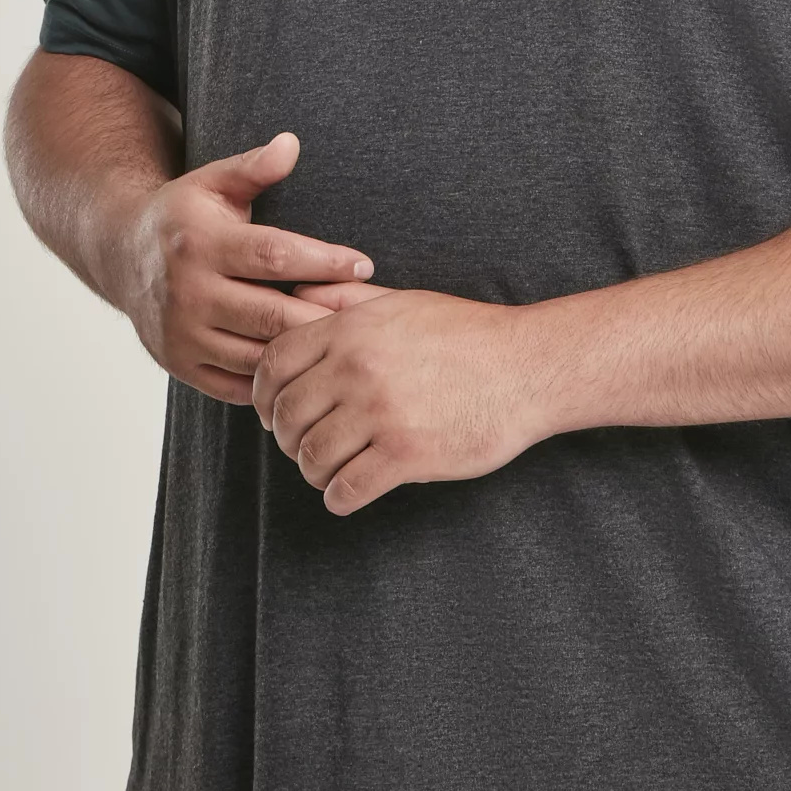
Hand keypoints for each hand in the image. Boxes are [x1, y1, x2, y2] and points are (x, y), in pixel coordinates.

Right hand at [115, 132, 373, 405]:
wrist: (121, 255)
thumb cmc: (184, 216)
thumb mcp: (214, 182)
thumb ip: (254, 167)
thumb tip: (291, 143)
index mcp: (200, 242)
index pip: (274, 256)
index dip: (324, 262)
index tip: (364, 265)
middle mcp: (187, 291)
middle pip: (271, 314)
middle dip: (324, 316)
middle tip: (370, 317)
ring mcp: (181, 334)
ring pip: (257, 355)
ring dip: (304, 352)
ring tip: (346, 343)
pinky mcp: (179, 364)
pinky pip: (237, 385)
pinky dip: (274, 380)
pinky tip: (307, 365)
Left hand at [252, 280, 548, 513]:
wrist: (528, 367)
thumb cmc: (468, 334)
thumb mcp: (403, 303)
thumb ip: (347, 301)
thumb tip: (298, 294)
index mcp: (352, 330)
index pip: (273, 364)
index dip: (263, 394)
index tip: (274, 412)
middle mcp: (357, 369)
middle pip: (286, 415)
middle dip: (289, 437)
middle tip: (307, 445)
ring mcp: (380, 413)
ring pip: (311, 458)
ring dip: (315, 470)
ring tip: (333, 469)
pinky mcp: (405, 454)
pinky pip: (345, 490)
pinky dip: (340, 497)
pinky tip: (351, 490)